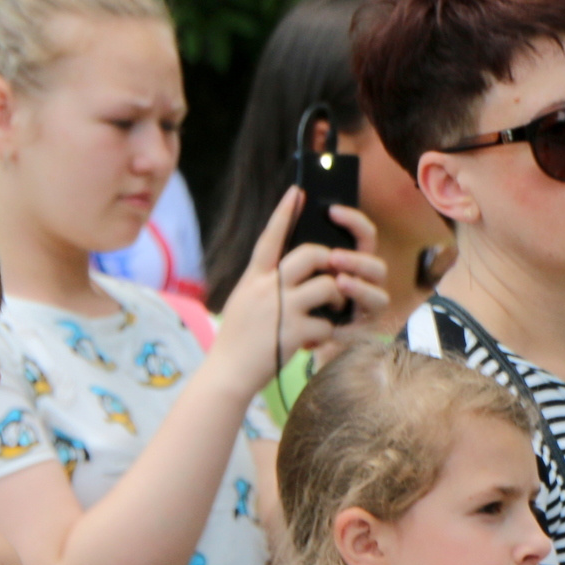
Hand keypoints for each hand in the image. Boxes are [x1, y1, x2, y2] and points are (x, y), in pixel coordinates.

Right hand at [206, 188, 391, 393]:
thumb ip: (264, 284)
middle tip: (335, 273)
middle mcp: (266, 288)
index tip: (297, 192)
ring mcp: (280, 309)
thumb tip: (291, 271)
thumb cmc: (237, 340)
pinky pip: (326, 323)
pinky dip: (328, 333)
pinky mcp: (293, 333)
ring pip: (327, 286)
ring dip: (338, 297)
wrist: (226, 373)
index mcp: (253, 278)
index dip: (284, 213)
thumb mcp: (244, 302)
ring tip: (335, 309)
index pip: (270, 238)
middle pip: (309, 255)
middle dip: (329, 261)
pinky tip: (317, 341)